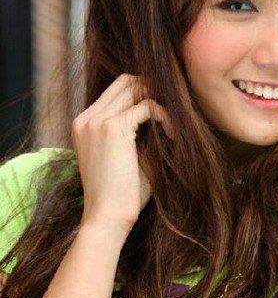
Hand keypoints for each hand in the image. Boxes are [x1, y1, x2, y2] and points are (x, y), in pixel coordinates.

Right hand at [72, 73, 173, 237]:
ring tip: (171, 125)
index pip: (115, 89)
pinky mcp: (114, 127)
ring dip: (159, 101)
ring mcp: (97, 120)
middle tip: (169, 112)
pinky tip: (172, 134)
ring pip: (136, 88)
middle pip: (125, 81)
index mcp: (84, 124)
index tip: (161, 112)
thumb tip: (161, 110)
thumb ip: (136, 131)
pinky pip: (147, 106)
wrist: (107, 217)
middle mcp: (86, 118)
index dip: (141, 93)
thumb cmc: (119, 194)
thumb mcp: (125, 155)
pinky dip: (164, 116)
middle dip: (151, 90)